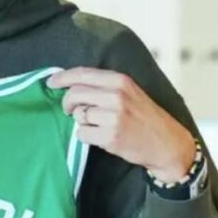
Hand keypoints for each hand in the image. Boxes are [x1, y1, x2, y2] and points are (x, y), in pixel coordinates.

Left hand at [47, 67, 196, 183]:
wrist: (168, 143)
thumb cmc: (144, 116)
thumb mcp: (129, 92)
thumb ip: (102, 86)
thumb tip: (68, 83)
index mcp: (120, 80)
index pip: (81, 74)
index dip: (62, 78)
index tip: (50, 83)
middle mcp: (116, 95)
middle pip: (74, 94)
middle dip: (67, 103)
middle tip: (71, 110)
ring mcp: (114, 116)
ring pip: (78, 115)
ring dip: (82, 121)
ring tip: (99, 124)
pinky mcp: (110, 136)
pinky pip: (82, 133)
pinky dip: (87, 136)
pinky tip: (102, 136)